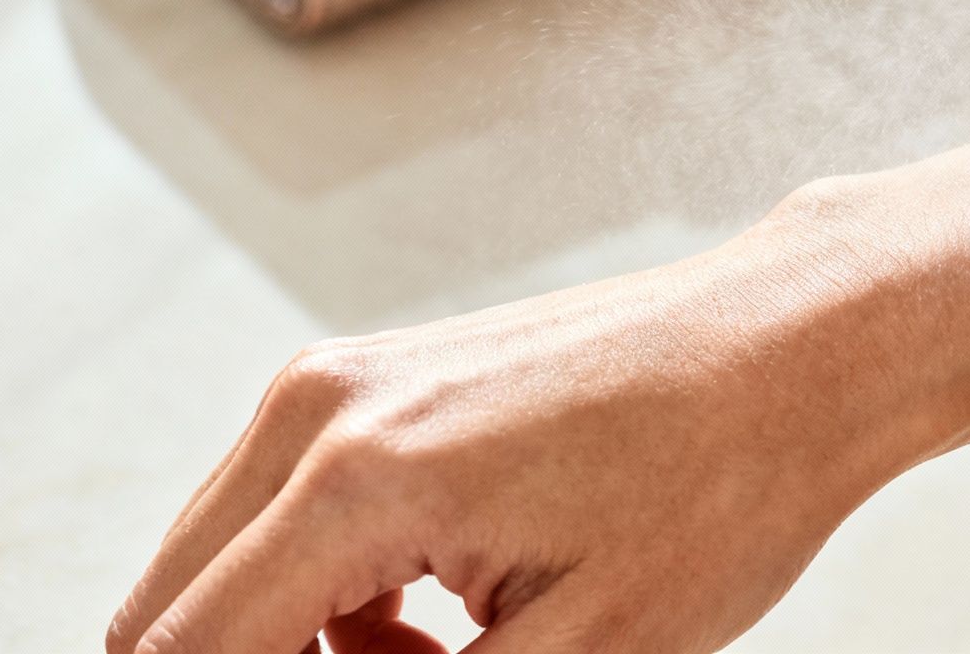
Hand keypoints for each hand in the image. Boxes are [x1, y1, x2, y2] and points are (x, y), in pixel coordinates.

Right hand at [104, 214, 930, 653]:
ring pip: (227, 564)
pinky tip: (451, 611)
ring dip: (301, 644)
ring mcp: (346, 378)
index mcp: (357, 479)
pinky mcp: (381, 377)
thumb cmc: (725, 480)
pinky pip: (288, 514)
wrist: (797, 346)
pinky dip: (333, 589)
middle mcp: (321, 408)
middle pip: (172, 613)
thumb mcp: (585, 653)